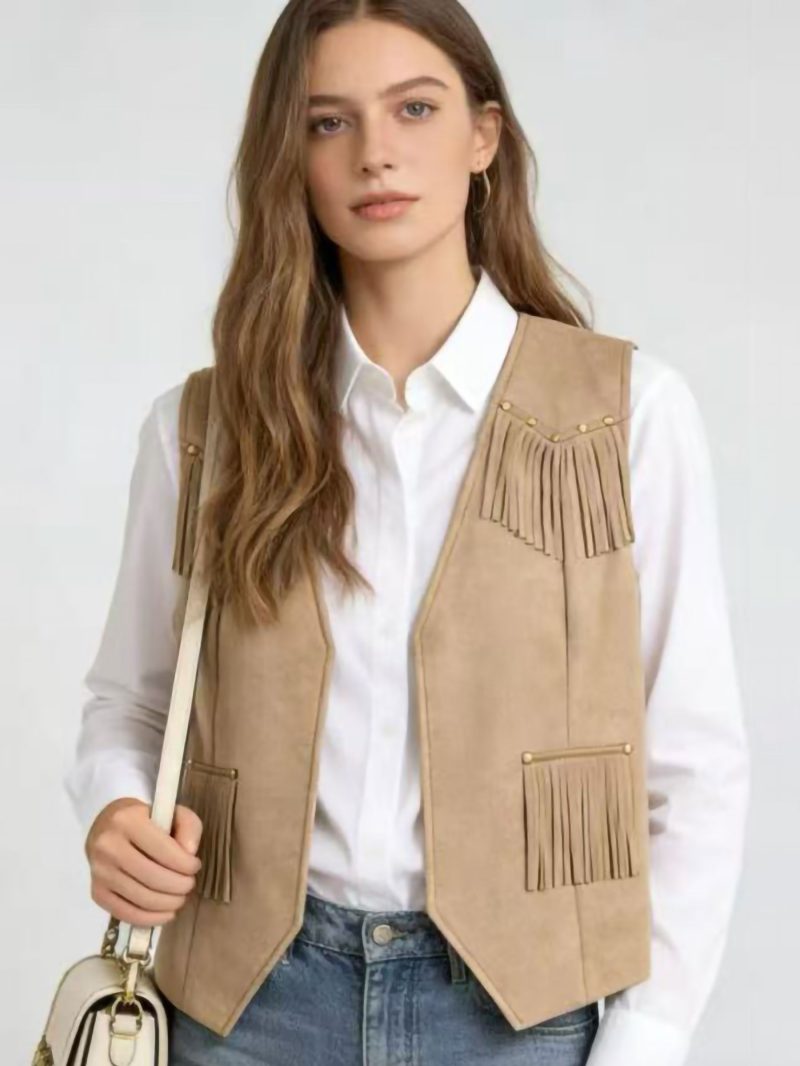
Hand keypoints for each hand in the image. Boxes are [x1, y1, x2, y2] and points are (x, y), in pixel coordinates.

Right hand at [84, 798, 202, 926]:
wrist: (107, 826)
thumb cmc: (144, 819)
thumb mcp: (170, 811)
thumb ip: (188, 827)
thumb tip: (190, 853)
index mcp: (126, 820)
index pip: (163, 850)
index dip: (185, 864)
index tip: (195, 866)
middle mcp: (108, 846)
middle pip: (152, 878)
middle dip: (179, 886)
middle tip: (189, 885)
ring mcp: (99, 871)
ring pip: (140, 898)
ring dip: (168, 904)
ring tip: (180, 898)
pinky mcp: (96, 892)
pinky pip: (125, 913)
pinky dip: (150, 919)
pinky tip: (166, 913)